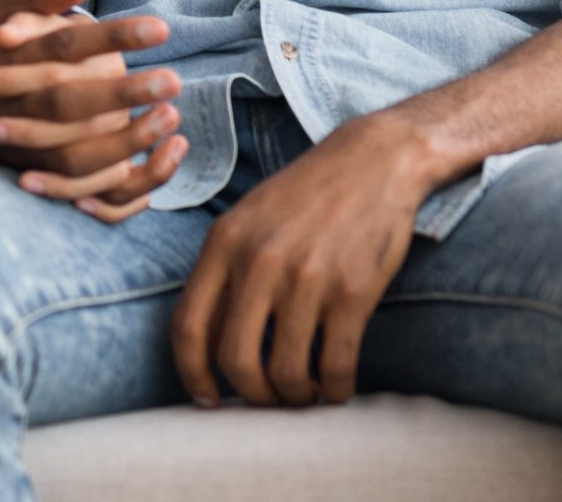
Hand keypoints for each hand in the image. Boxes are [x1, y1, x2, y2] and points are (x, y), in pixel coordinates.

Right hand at [0, 0, 187, 220]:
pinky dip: (123, 181)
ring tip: (171, 117)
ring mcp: (14, 150)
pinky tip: (163, 154)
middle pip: (64, 103)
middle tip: (172, 80)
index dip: (110, 37)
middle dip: (121, 94)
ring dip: (126, 141)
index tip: (161, 30)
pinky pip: (82, 191)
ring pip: (73, 156)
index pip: (58, 46)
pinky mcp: (34, 176)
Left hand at [171, 114, 431, 407]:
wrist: (373, 161)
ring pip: (288, 372)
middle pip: (235, 360)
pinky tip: (337, 385)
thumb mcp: (248, 220)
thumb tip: (207, 341)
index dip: (191, 374)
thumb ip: (224, 272)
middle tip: (267, 399)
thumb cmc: (305, 196)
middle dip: (251, 394)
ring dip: (296, 396)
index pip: (188, 326)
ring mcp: (306, 278)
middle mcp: (259, 262)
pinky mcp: (352, 291)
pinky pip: (336, 365)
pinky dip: (335, 389)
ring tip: (305, 391)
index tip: (206, 399)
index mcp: (223, 243)